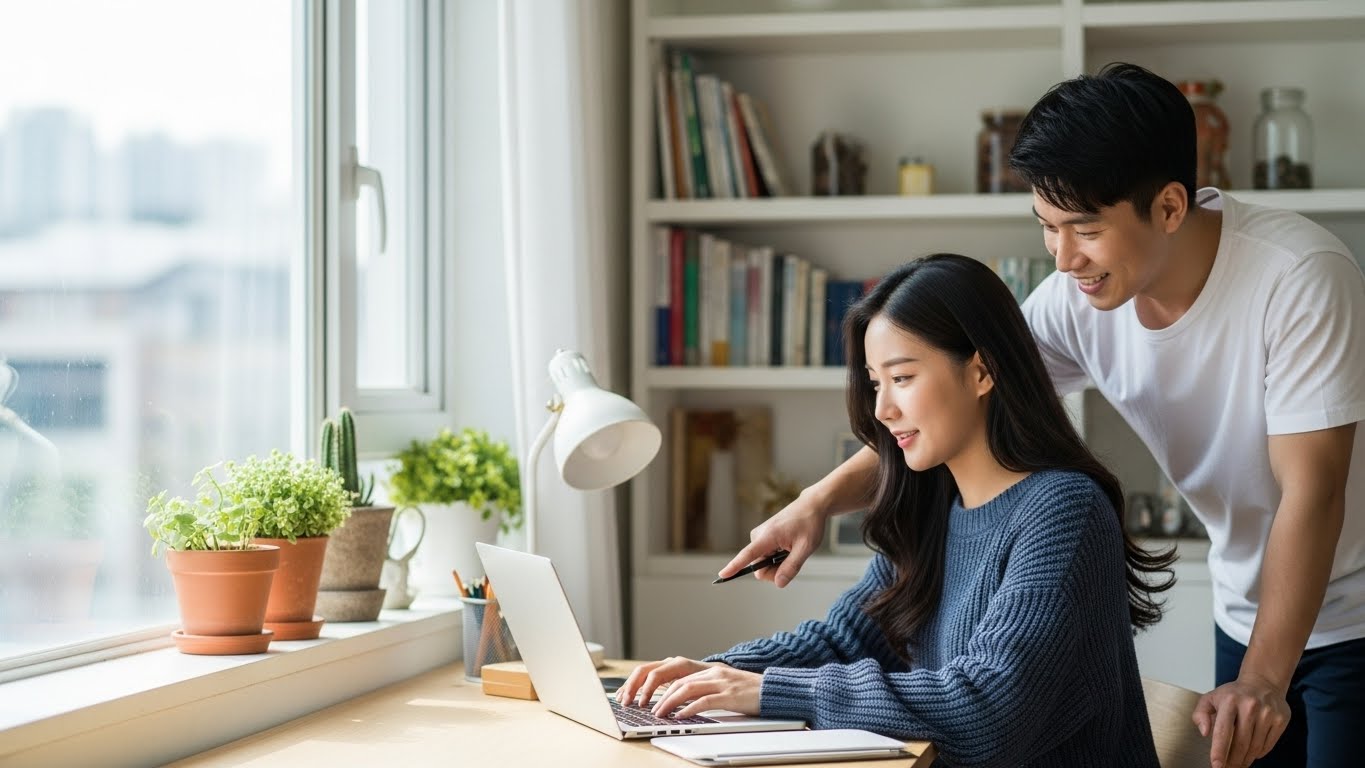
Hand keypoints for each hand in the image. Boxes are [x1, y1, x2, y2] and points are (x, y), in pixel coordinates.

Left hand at [616, 657, 760, 718]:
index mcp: (705, 668)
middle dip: (651, 689)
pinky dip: (689, 708)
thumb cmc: (747, 692)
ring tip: (656, 713)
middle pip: (673, 675)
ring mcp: (720, 681)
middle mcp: (710, 671)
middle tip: (639, 704)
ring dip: (667, 701)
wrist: (774, 690)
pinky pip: (705, 700)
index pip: (668, 667)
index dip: (648, 679)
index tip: (634, 693)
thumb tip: (674, 700)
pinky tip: (680, 716)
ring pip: (686, 687)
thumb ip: (699, 688)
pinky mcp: (730, 694)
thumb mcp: (719, 686)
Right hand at [718, 492, 828, 586]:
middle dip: (775, 570)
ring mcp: (759, 536)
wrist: (811, 506)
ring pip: (762, 563)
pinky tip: (788, 547)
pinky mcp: (762, 537)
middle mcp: (758, 536)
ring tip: (792, 549)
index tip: (722, 575)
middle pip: (759, 567)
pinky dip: (777, 557)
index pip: (747, 555)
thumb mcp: (805, 548)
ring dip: (777, 563)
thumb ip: (791, 567)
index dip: (734, 566)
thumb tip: (778, 583)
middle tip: (792, 559)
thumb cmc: (809, 523)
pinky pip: (765, 557)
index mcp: (767, 536)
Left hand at [1192, 675, 1290, 767]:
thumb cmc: (1233, 694)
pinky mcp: (1280, 719)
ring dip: (1245, 759)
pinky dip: (1258, 753)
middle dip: (1233, 760)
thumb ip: (1200, 713)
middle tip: (1227, 767)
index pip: (1223, 731)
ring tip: (1239, 763)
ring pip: (1255, 747)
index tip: (1216, 765)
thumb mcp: (1211, 698)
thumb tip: (1204, 732)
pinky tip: (1252, 753)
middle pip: (1241, 743)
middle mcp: (1250, 706)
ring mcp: (1267, 713)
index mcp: (1229, 700)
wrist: (1263, 682)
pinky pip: (1268, 745)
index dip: (1219, 751)